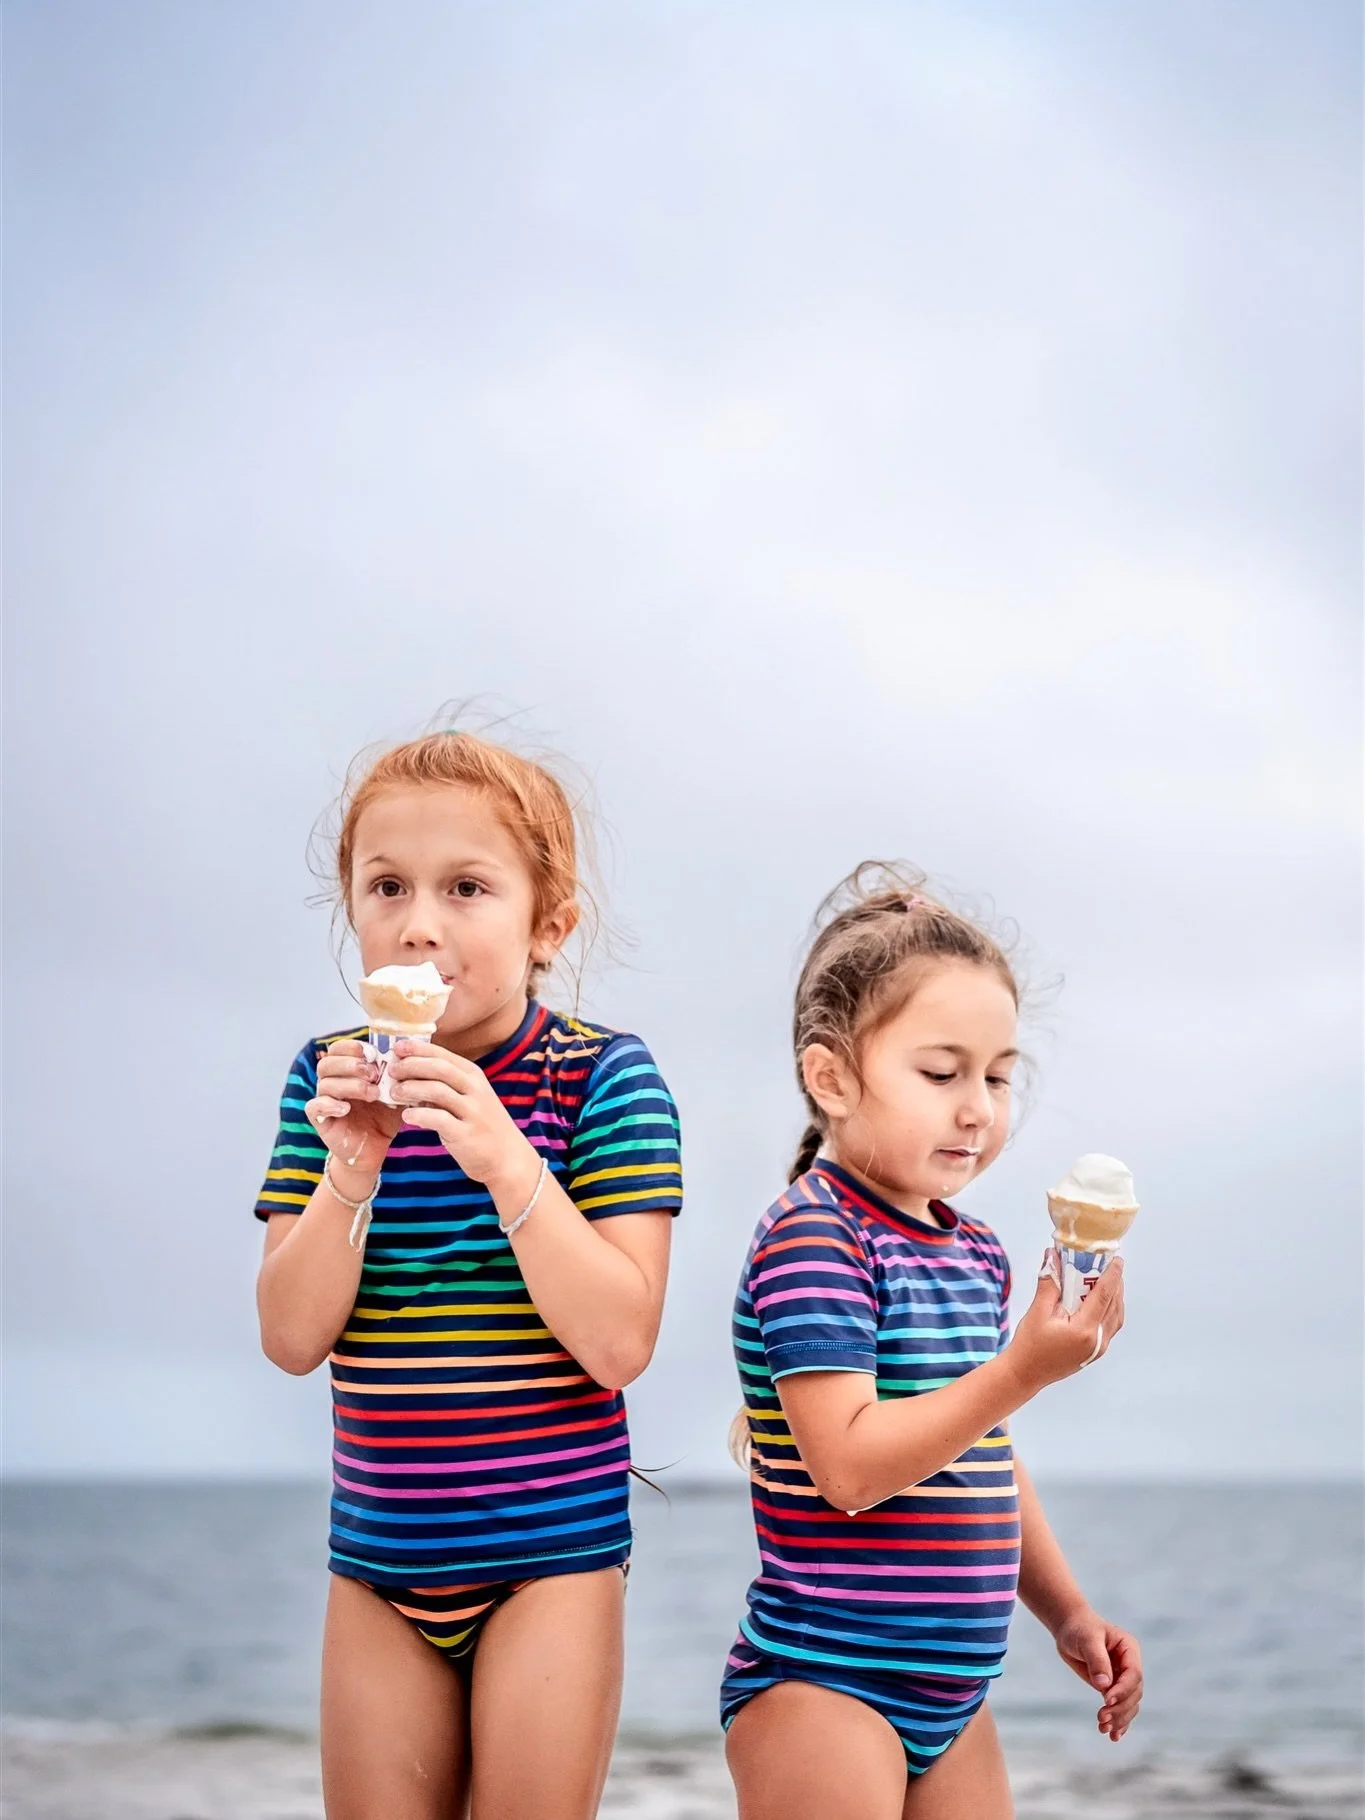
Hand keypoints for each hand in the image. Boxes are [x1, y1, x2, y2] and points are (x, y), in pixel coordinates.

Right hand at [305, 1040, 401, 1185]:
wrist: (375, 1148)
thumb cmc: (384, 1116)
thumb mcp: (394, 1093)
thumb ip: (396, 1075)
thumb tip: (405, 1056)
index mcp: (345, 1071)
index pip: (337, 1049)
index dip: (352, 1047)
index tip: (373, 1054)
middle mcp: (331, 1083)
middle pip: (327, 1063)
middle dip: (351, 1065)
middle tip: (374, 1074)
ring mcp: (324, 1101)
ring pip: (324, 1084)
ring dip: (350, 1085)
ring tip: (373, 1094)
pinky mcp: (320, 1120)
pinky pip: (314, 1107)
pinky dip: (329, 1104)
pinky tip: (346, 1108)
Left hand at [387, 1040, 533, 1187]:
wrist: (508, 1157)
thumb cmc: (483, 1125)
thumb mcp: (471, 1097)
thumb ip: (446, 1085)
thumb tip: (410, 1075)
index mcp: (474, 1076)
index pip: (442, 1055)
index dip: (418, 1049)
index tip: (397, 1047)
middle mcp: (475, 1089)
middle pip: (438, 1068)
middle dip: (411, 1066)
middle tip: (391, 1070)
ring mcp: (472, 1111)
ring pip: (437, 1091)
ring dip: (411, 1089)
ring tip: (394, 1093)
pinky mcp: (466, 1134)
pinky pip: (438, 1119)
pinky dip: (419, 1115)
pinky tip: (406, 1117)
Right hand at [1004, 1251, 1124, 1394]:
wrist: (1026, 1373)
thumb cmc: (1030, 1344)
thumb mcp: (1037, 1311)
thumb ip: (1049, 1282)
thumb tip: (1053, 1256)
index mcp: (1084, 1330)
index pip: (1104, 1296)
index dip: (1112, 1275)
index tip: (1117, 1260)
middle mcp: (1097, 1340)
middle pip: (1114, 1305)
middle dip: (1115, 1283)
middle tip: (1111, 1264)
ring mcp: (1098, 1348)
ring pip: (1116, 1316)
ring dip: (1116, 1297)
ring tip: (1109, 1279)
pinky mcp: (1096, 1351)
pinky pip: (1111, 1326)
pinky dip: (1112, 1310)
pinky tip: (1103, 1301)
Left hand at [1054, 1607, 1142, 1741]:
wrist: (1069, 1628)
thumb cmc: (1079, 1629)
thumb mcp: (1087, 1640)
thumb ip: (1097, 1660)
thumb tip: (1104, 1686)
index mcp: (1129, 1649)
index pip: (1134, 1674)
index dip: (1123, 1689)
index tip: (1106, 1700)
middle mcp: (1130, 1665)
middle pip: (1134, 1693)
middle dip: (1120, 1708)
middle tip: (1102, 1718)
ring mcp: (1122, 1678)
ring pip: (1129, 1704)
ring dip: (1119, 1718)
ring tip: (1104, 1729)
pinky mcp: (1112, 1688)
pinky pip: (1120, 1707)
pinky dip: (1118, 1722)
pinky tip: (1112, 1736)